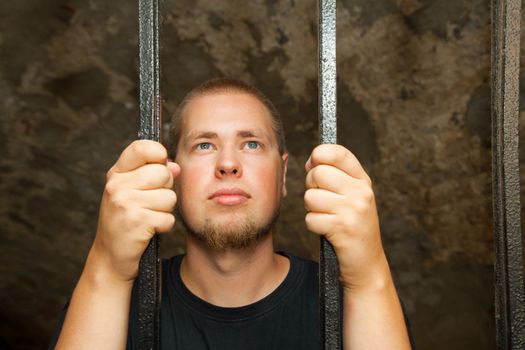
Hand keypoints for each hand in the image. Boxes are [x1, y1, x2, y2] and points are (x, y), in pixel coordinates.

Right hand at [90, 140, 179, 281]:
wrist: (111, 257)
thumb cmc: (127, 221)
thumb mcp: (133, 193)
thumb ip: (153, 175)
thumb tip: (175, 166)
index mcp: (116, 174)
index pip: (142, 147)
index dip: (158, 154)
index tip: (160, 164)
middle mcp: (117, 185)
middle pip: (163, 173)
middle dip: (165, 189)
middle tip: (150, 203)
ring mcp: (125, 203)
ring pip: (169, 197)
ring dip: (165, 210)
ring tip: (148, 217)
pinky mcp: (136, 222)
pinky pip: (168, 218)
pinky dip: (164, 226)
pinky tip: (149, 230)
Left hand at [304, 144, 388, 291]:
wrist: (366, 264)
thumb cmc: (353, 228)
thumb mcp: (352, 197)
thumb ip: (335, 177)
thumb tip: (310, 162)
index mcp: (363, 180)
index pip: (337, 152)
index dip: (318, 155)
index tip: (313, 166)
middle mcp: (361, 192)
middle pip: (318, 173)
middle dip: (311, 187)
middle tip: (322, 201)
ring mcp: (353, 210)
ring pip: (311, 196)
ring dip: (312, 210)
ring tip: (327, 217)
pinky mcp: (342, 228)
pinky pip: (310, 218)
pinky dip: (313, 226)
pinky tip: (327, 231)